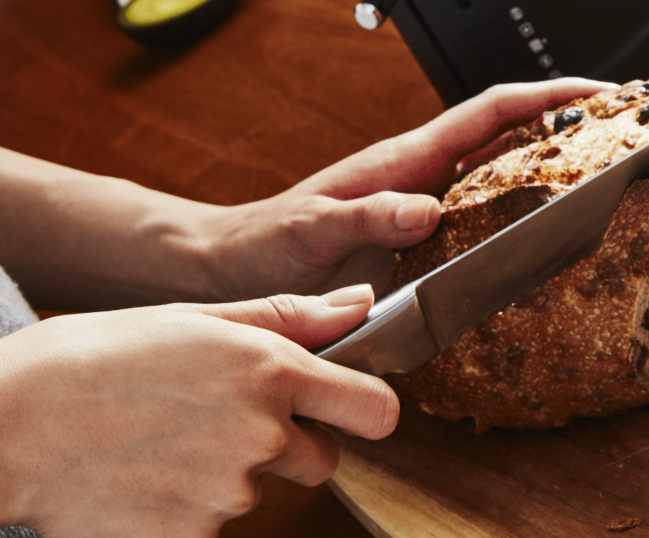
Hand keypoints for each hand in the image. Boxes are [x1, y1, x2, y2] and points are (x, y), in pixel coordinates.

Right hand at [0, 285, 395, 536]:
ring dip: (228, 475)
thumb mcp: (191, 318)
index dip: (362, 408)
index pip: (377, 410)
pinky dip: (188, 512)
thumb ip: (287, 319)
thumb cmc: (89, 359)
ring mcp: (228, 495)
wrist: (2, 423)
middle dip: (289, 446)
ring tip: (162, 444)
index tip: (339, 406)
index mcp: (270, 371)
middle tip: (218, 422)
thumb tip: (362, 307)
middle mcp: (261, 436)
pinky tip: (144, 481)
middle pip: (324, 460)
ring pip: (260, 492)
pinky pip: (214, 528)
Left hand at [201, 78, 617, 299]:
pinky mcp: (424, 234)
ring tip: (613, 172)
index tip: (604, 93)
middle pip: (514, 131)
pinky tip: (552, 230)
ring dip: (558, 162)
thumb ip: (363, 216)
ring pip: (507, 169)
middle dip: (573, 120)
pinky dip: (529, 207)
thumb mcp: (310, 233)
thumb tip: (426, 209)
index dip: (551, 96)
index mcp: (407, 160)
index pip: (493, 112)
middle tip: (631, 127)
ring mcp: (427, 201)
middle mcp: (425, 175)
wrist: (231, 268)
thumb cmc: (265, 249)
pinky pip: (490, 211)